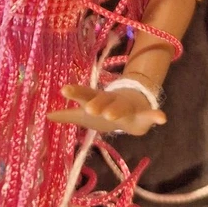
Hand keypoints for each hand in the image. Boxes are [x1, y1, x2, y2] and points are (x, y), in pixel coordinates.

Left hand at [48, 85, 166, 135]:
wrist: (134, 108)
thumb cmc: (105, 111)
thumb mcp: (86, 116)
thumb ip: (68, 116)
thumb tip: (45, 116)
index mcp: (97, 100)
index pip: (85, 95)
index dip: (75, 92)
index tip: (63, 89)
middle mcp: (111, 101)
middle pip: (103, 100)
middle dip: (97, 103)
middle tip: (89, 107)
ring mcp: (127, 107)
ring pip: (122, 108)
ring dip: (117, 110)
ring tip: (111, 115)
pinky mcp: (142, 115)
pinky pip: (150, 115)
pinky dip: (156, 116)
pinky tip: (162, 117)